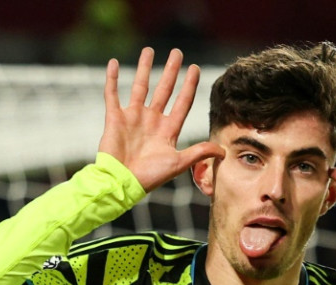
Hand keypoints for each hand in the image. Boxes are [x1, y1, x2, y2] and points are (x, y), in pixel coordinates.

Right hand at [98, 47, 224, 191]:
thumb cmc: (149, 177)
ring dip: (144, 69)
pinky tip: (112, 63)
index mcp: (168, 130)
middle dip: (171, 71)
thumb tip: (224, 151)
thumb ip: (199, 153)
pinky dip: (111, 79)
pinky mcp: (114, 119)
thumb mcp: (178, 163)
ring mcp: (133, 118)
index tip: (195, 69)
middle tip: (177, 53)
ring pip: (140, 87)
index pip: (182, 103)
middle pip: (164, 90)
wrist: (121, 183)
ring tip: (149, 50)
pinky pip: (112, 94)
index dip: (189, 86)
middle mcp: (152, 121)